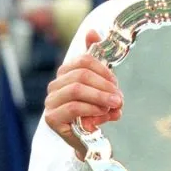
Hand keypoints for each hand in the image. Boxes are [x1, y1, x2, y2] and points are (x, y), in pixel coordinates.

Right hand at [44, 30, 122, 159]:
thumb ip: (98, 58)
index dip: (104, 70)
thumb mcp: (103, 83)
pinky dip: (92, 108)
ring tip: (115, 105)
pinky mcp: (52, 118)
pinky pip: (72, 107)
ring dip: (101, 97)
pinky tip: (103, 113)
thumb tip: (92, 31)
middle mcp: (55, 85)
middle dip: (105, 85)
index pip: (84, 60)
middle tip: (119, 97)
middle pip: (81, 74)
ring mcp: (51, 102)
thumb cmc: (97, 107)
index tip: (116, 83)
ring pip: (76, 89)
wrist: (90, 138)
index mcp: (66, 72)